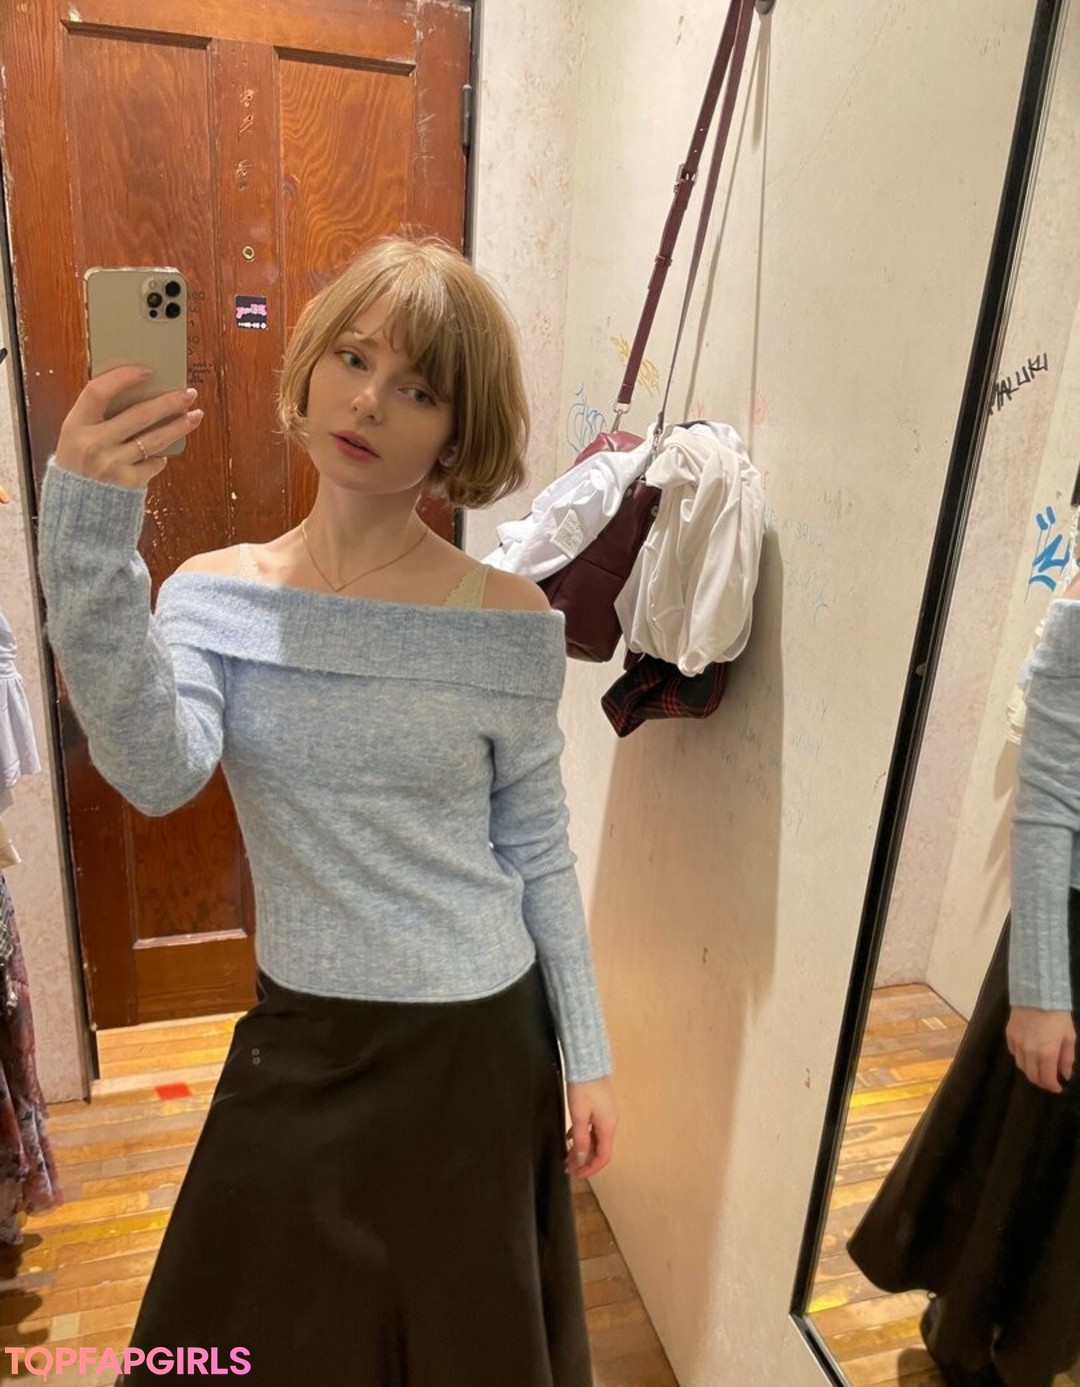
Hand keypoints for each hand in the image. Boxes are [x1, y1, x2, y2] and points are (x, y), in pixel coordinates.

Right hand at [54, 366, 202, 489]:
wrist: (76, 509)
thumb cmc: (80, 464)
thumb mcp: (76, 437)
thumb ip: (98, 417)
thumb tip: (139, 392)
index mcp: (74, 426)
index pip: (98, 391)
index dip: (122, 377)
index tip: (146, 371)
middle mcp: (93, 444)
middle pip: (138, 415)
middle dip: (168, 402)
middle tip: (188, 393)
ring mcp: (111, 465)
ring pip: (154, 439)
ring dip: (178, 426)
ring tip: (195, 415)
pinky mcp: (128, 483)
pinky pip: (153, 463)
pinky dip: (159, 457)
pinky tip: (163, 452)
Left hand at [564, 1076, 617, 1179]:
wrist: (587, 1064)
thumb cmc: (584, 1087)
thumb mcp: (579, 1116)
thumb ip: (581, 1139)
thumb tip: (582, 1158)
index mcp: (608, 1126)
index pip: (603, 1157)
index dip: (590, 1168)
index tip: (577, 1174)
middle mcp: (610, 1123)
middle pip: (599, 1149)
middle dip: (584, 1160)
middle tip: (569, 1167)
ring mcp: (606, 1115)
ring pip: (595, 1139)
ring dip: (583, 1149)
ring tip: (568, 1156)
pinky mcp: (600, 1108)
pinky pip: (593, 1128)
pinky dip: (583, 1136)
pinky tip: (571, 1138)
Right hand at [1006, 1006, 1075, 1092]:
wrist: (1037, 994)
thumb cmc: (1057, 1015)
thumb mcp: (1069, 1036)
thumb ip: (1067, 1058)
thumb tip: (1065, 1074)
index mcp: (1046, 1053)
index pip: (1047, 1078)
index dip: (1053, 1087)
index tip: (1058, 1088)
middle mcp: (1029, 1052)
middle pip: (1032, 1076)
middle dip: (1042, 1082)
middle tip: (1049, 1080)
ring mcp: (1017, 1044)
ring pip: (1021, 1066)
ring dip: (1031, 1071)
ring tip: (1039, 1068)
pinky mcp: (1009, 1036)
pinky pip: (1014, 1054)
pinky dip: (1022, 1058)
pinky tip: (1028, 1054)